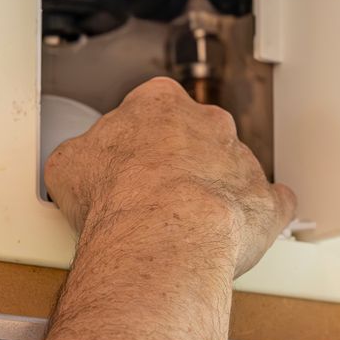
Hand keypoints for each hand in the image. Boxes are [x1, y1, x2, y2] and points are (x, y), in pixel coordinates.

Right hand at [45, 77, 295, 276]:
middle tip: (154, 195)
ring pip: (231, 169)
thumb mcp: (68, 166)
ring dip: (214, 191)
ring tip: (187, 225)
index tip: (129, 159)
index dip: (137, 138)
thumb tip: (77, 168)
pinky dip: (258, 215)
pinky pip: (270, 204)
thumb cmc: (117, 199)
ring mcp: (241, 161)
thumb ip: (83, 156)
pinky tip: (242, 230)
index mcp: (158, 103)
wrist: (161, 236)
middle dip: (180, 160)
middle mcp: (207, 124)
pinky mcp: (265, 202)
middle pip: (196, 134)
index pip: (151, 107)